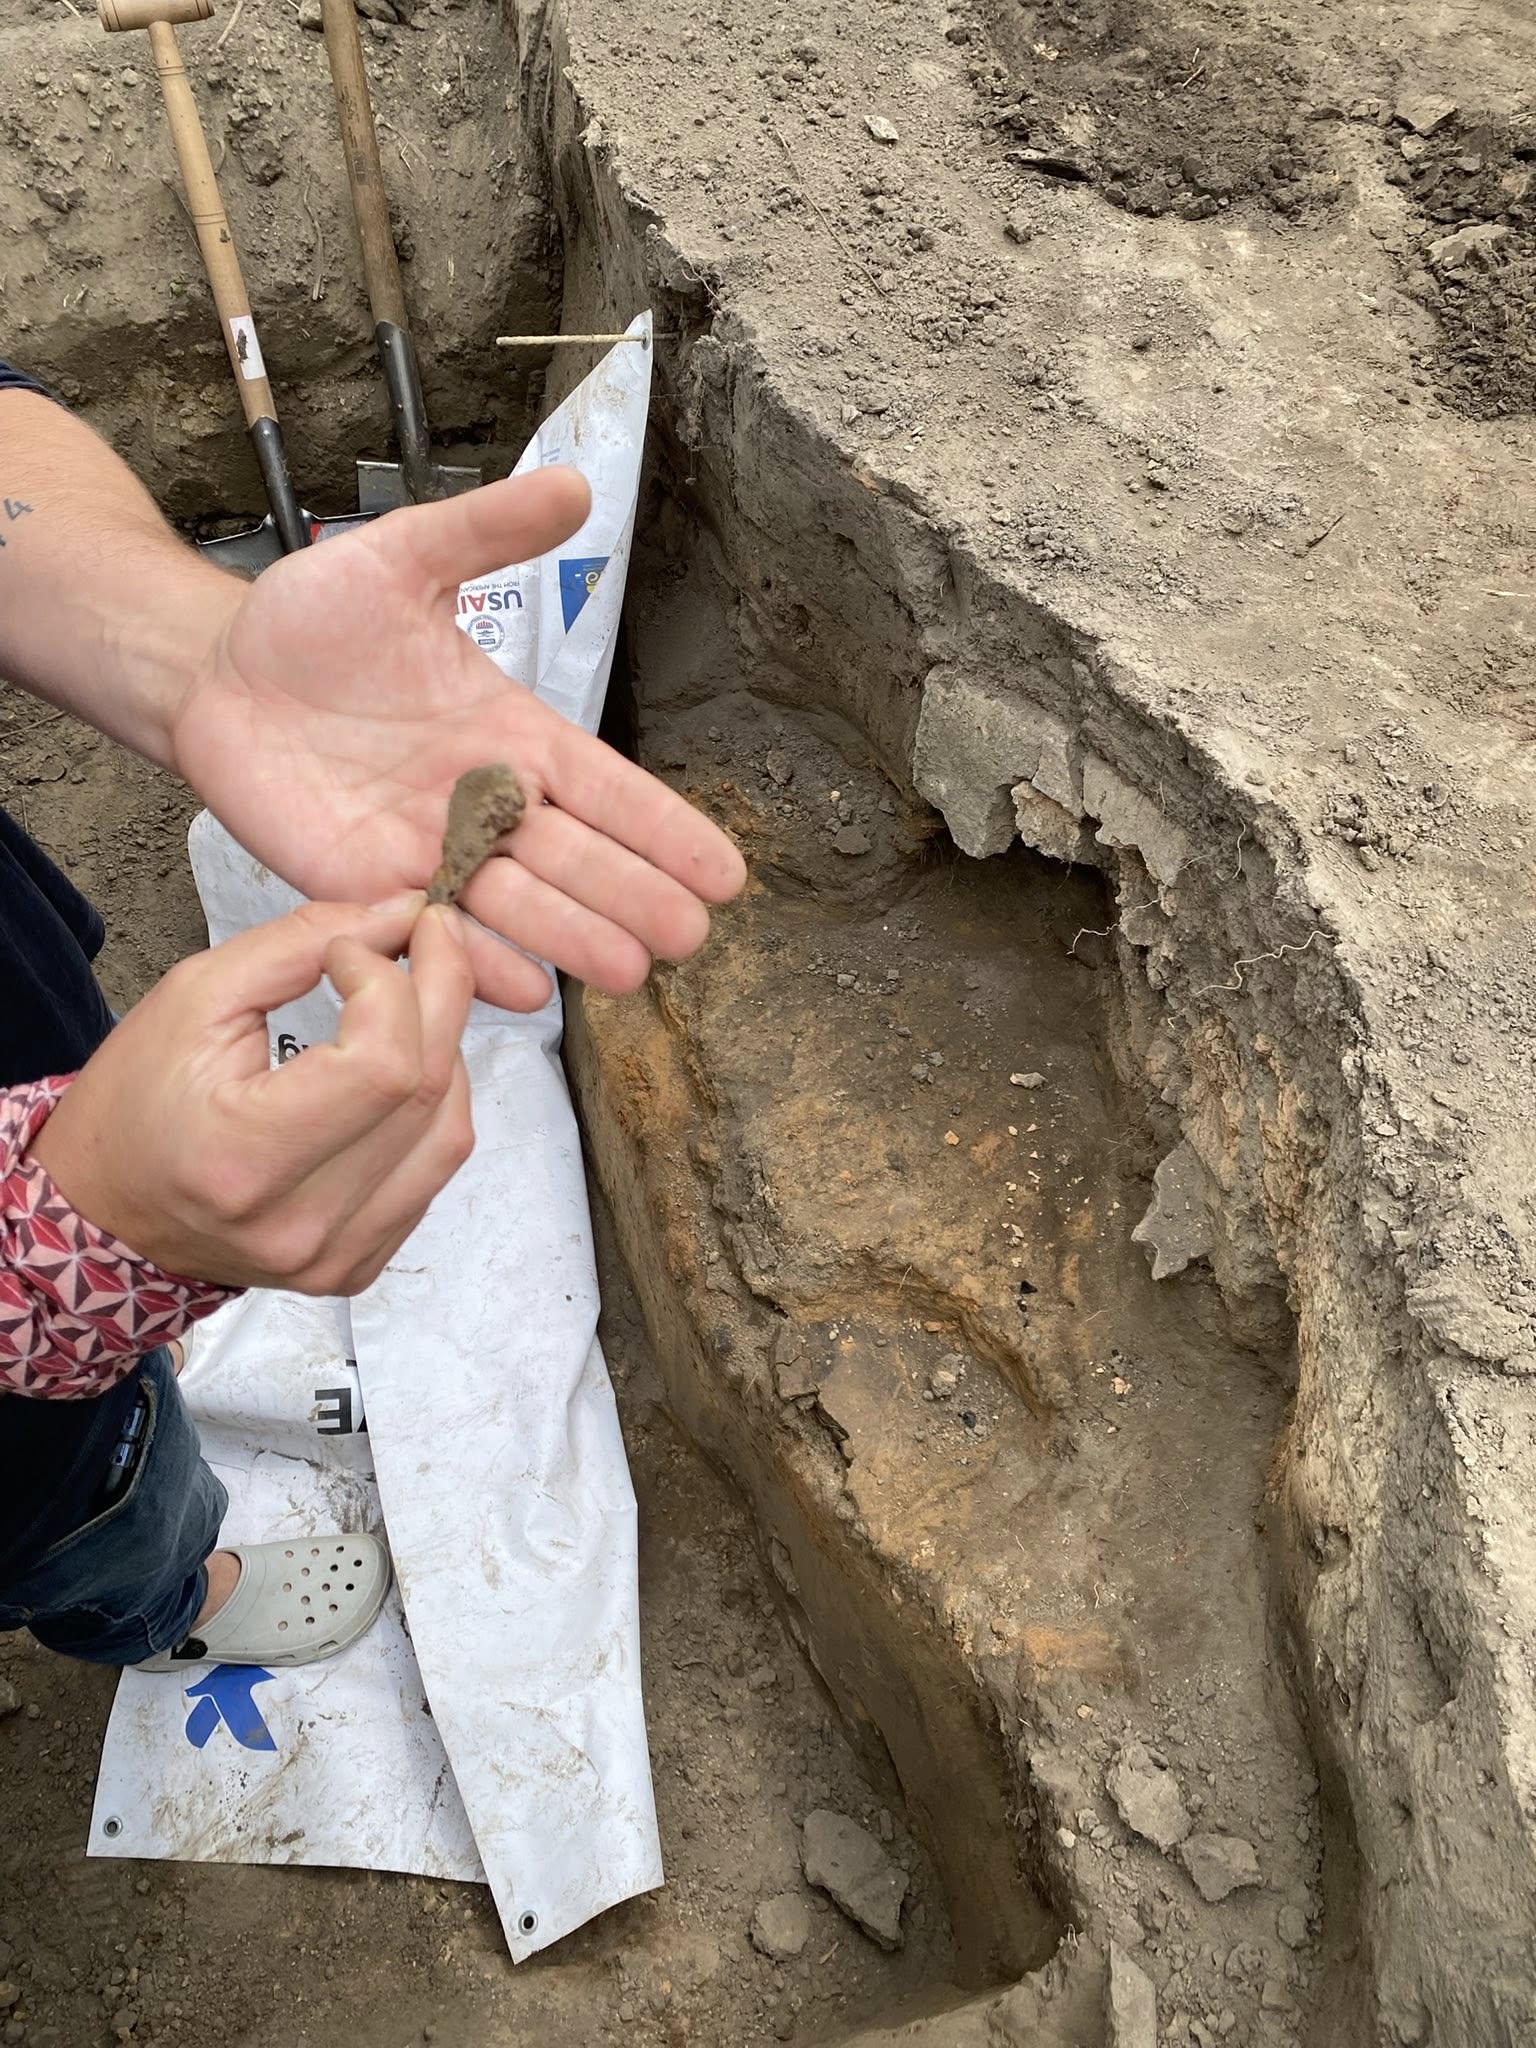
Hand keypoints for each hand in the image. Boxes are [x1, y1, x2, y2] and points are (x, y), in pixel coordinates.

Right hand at [28, 897, 474, 1293]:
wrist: (106, 1213)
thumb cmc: (135, 1103)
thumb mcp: (194, 996)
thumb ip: (300, 943)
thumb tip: (401, 913)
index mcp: (245, 1160)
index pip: (382, 1067)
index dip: (388, 987)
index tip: (354, 949)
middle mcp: (301, 1224)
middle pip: (426, 1092)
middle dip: (443, 993)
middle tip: (430, 936)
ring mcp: (337, 1256)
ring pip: (449, 1132)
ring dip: (445, 1050)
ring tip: (412, 1002)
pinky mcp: (359, 1266)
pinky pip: (433, 1172)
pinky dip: (432, 1107)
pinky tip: (400, 1067)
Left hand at [170, 471, 745, 1009]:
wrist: (218, 672)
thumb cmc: (313, 616)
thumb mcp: (402, 557)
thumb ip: (485, 531)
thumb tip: (575, 483)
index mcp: (512, 735)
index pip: (606, 788)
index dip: (663, 828)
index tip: (724, 872)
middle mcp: (485, 803)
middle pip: (576, 858)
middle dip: (633, 895)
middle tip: (687, 936)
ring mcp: (430, 850)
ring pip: (516, 903)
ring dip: (570, 936)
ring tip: (626, 969)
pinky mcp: (366, 884)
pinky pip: (433, 926)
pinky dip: (475, 961)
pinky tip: (523, 988)